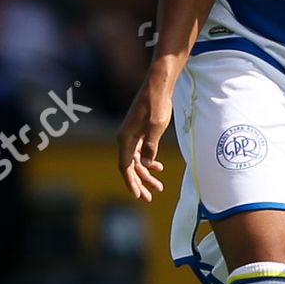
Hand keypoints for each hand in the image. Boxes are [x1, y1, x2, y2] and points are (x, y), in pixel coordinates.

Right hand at [117, 81, 170, 201]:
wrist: (158, 86)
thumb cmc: (157, 104)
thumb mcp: (156, 126)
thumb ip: (151, 146)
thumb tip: (147, 165)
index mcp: (125, 138)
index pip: (125, 166)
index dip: (131, 182)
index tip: (137, 196)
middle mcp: (126, 138)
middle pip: (130, 167)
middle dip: (139, 183)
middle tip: (149, 197)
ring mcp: (132, 135)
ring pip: (136, 161)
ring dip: (146, 174)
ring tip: (159, 187)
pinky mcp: (140, 132)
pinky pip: (141, 152)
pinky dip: (149, 162)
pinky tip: (159, 168)